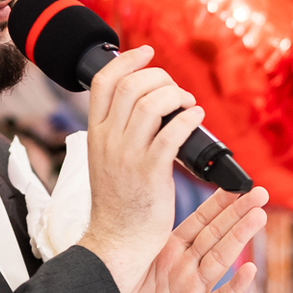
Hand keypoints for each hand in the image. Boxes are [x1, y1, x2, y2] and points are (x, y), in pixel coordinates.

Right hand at [77, 45, 203, 292]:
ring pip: (150, 104)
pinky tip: (196, 118)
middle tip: (176, 90)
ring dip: (176, 95)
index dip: (127, 59)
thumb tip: (144, 103)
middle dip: (160, 78)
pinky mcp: (150, 172)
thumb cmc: (120, 201)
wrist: (118, 240)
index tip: (147, 52)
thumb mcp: (106, 159)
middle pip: (131, 86)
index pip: (103, 81)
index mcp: (96, 133)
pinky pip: (171, 133)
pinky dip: (188, 118)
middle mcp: (108, 140)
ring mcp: (128, 155)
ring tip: (188, 104)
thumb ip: (119, 130)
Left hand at [126, 186, 267, 292]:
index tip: (238, 186)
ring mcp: (191, 290)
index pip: (200, 221)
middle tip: (260, 194)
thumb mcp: (126, 255)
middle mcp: (183, 267)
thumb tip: (138, 187)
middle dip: (239, 214)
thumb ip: (141, 231)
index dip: (220, 203)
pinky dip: (235, 286)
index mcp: (168, 249)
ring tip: (259, 216)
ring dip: (241, 238)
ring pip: (221, 259)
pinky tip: (250, 270)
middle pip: (217, 235)